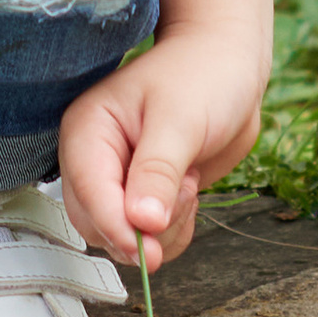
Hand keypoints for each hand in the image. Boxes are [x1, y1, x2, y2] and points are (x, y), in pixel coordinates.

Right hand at [57, 23, 268, 270]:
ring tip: (187, 180)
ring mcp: (119, 181)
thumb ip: (158, 173)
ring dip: (164, 229)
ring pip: (123, 238)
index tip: (149, 249)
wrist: (229, 67)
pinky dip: (173, 232)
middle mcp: (95, 160)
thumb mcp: (181, 121)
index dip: (116, 226)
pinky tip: (188, 192)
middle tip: (184, 194)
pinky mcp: (144, 198)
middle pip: (96, 224)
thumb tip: (141, 223)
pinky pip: (149, 239)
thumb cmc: (202, 75)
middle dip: (143, 227)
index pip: (88, 192)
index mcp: (88, 130)